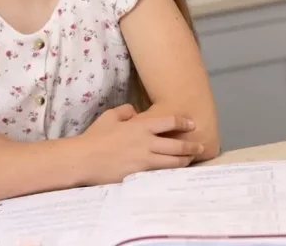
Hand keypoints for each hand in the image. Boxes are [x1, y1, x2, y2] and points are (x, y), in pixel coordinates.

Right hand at [80, 104, 203, 184]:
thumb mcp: (108, 117)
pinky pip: (162, 173)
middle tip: (200, 146)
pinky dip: (172, 171)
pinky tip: (176, 172)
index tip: (191, 124)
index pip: (169, 122)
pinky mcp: (141, 174)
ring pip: (174, 161)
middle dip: (192, 146)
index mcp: (140, 126)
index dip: (183, 122)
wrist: (85, 159)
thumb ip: (125, 111)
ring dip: (185, 160)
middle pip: (178, 145)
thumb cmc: (95, 137)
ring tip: (191, 159)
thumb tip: (135, 112)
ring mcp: (145, 160)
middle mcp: (147, 143)